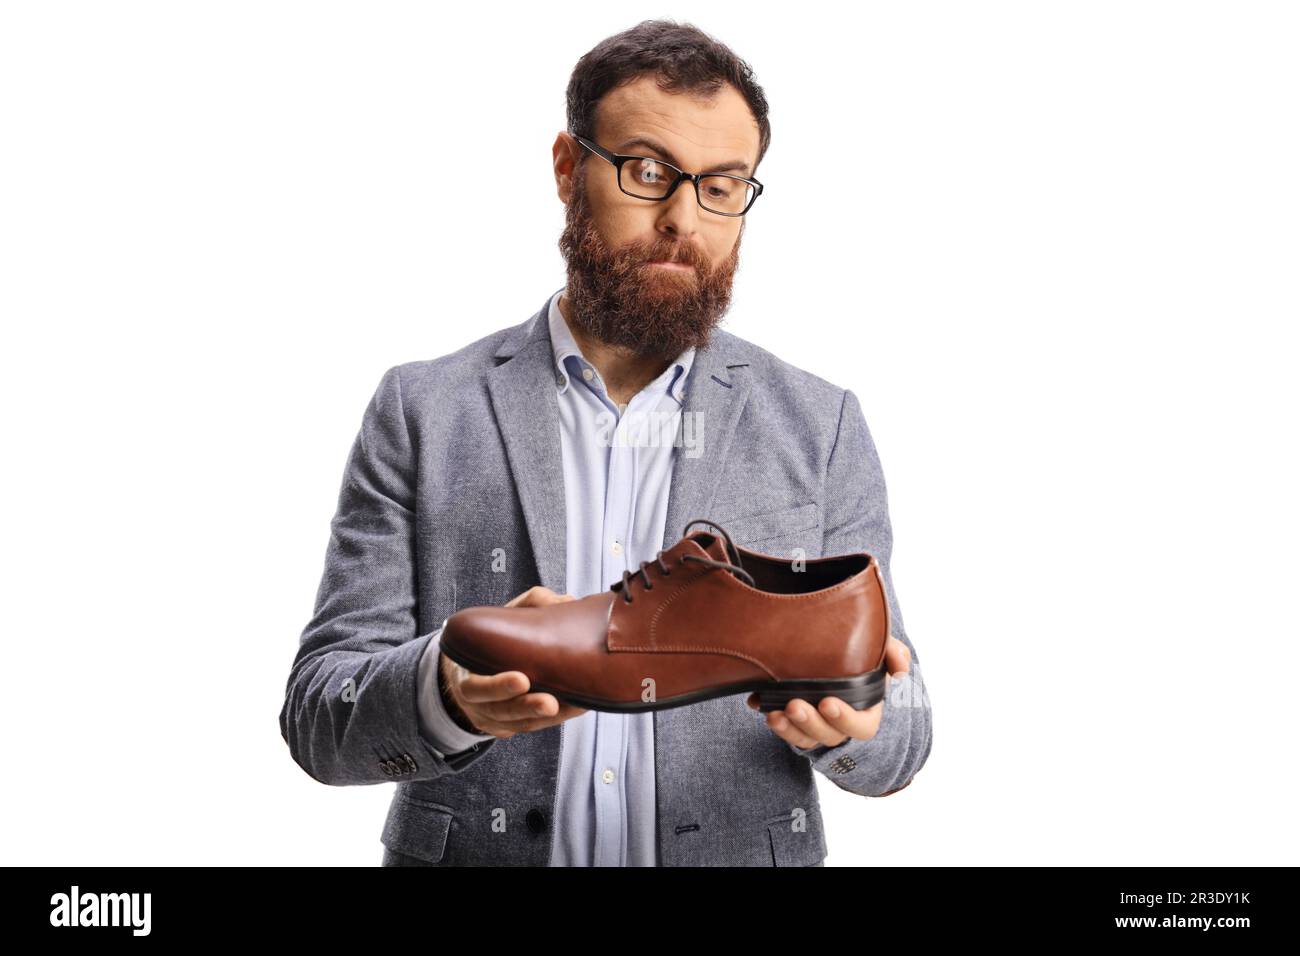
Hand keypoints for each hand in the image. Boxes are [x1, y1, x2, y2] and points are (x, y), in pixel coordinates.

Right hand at [439, 586, 587, 737]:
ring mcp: (492, 718)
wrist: (471, 667)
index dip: (498, 686)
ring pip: (519, 723)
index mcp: (467, 673)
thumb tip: (564, 601)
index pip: (476, 687)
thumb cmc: (492, 639)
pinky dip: (553, 720)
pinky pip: (530, 726)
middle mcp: (477, 702)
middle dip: (526, 707)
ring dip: (546, 717)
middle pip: (499, 711)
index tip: (523, 680)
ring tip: (573, 706)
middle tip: (550, 703)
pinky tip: (574, 708)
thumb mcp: (503, 617)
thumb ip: (531, 604)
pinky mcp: (508, 727)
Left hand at [746, 635, 910, 748]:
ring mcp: (816, 726)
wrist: (833, 651)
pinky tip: (759, 704)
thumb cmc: (862, 654)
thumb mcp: (882, 649)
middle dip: (810, 723)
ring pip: (804, 738)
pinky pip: (785, 730)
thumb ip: (894, 654)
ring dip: (788, 728)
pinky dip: (773, 721)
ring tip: (774, 714)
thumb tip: (900, 670)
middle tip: (794, 705)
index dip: (845, 719)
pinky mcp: (795, 722)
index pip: (860, 727)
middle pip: (827, 735)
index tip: (828, 703)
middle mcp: (840, 724)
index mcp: (866, 711)